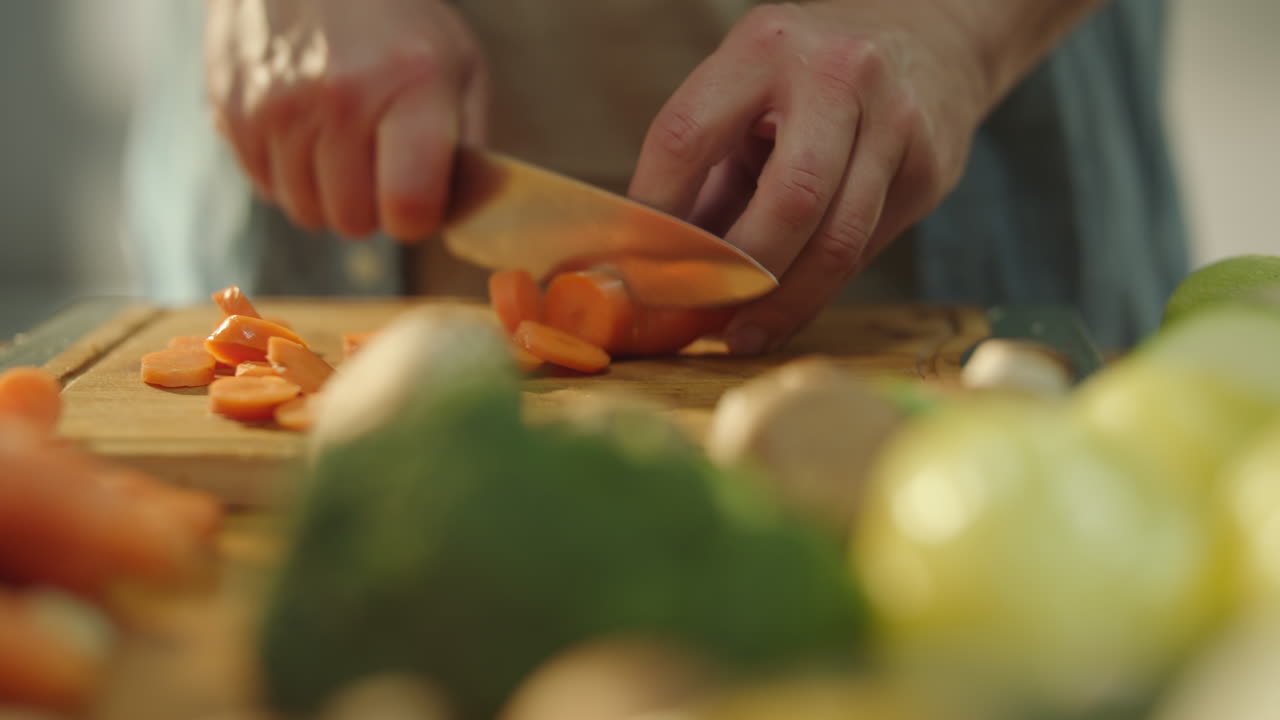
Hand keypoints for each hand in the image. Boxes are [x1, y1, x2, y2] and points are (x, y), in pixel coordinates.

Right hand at [205, 0, 487, 240]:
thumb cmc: (398, 20)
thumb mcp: (460, 67)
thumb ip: (469, 147)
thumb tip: (460, 215)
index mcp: (411, 86)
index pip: (409, 205)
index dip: (418, 215)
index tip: (420, 194)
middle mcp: (339, 99)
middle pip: (354, 221)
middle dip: (372, 206)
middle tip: (379, 163)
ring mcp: (277, 106)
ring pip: (307, 212)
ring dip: (328, 193)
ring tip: (343, 143)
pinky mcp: (232, 111)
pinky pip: (266, 188)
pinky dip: (290, 175)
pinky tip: (306, 132)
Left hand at [629, 1, 989, 354]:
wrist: (927, 35)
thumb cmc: (807, 78)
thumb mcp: (744, 93)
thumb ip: (700, 174)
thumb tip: (648, 266)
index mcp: (764, 48)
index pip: (687, 137)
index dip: (654, 214)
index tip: (635, 270)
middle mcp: (838, 76)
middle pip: (788, 201)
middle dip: (738, 274)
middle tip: (699, 316)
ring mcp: (895, 122)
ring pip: (836, 242)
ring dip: (781, 304)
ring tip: (741, 336)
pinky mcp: (928, 170)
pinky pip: (864, 250)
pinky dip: (816, 292)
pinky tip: (784, 312)